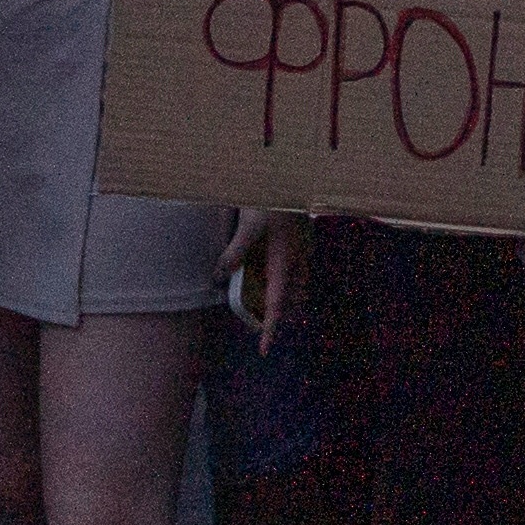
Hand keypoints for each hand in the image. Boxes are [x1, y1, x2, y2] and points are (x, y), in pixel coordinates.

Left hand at [220, 209, 306, 351]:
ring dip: (284, 297)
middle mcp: (299, 258)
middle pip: (292, 299)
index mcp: (285, 260)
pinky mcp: (305, 238)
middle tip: (260, 325)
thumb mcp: (247, 223)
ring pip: (298, 284)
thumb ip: (234, 252)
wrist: (292, 174)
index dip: (271, 328)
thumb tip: (218, 278)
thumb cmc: (271, 198)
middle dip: (278, 315)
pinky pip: (300, 268)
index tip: (265, 350)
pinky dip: (288, 278)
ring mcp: (305, 248)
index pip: (277, 304)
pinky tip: (274, 268)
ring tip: (265, 301)